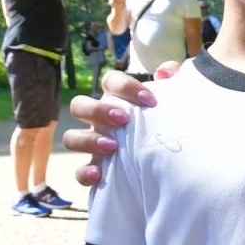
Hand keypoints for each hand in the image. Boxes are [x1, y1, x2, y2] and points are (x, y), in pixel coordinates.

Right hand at [63, 64, 179, 185]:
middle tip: (124, 119)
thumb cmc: (167, 128)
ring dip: (88, 140)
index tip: (150, 101)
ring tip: (113, 146)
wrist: (171, 167)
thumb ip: (173, 82)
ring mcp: (94, 145)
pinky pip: (79, 173)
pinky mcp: (96, 171)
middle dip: (98, 110)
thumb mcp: (173, 105)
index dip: (125, 87)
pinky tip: (99, 174)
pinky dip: (85, 173)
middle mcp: (100, 121)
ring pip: (71, 137)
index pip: (110, 81)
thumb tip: (165, 71)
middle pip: (79, 105)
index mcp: (117, 101)